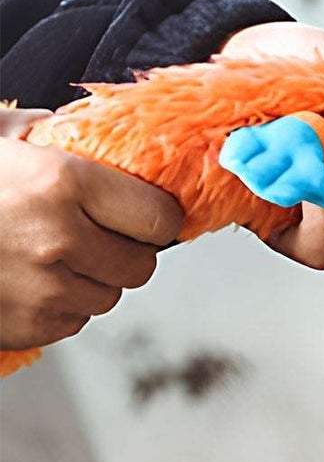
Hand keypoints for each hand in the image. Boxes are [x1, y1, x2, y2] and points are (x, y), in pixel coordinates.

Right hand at [0, 106, 182, 350]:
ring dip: (91, 279)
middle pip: (141, 266)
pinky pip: (73, 322)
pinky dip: (60, 305)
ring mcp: (43, 291)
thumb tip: (101, 135)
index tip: (143, 211)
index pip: (159, 217)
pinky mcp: (27, 328)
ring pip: (108, 297)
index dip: (154, 215)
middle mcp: (60, 240)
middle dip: (124, 250)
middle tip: (93, 233)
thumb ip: (53, 132)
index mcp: (61, 183)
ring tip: (49, 254)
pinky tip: (26, 280)